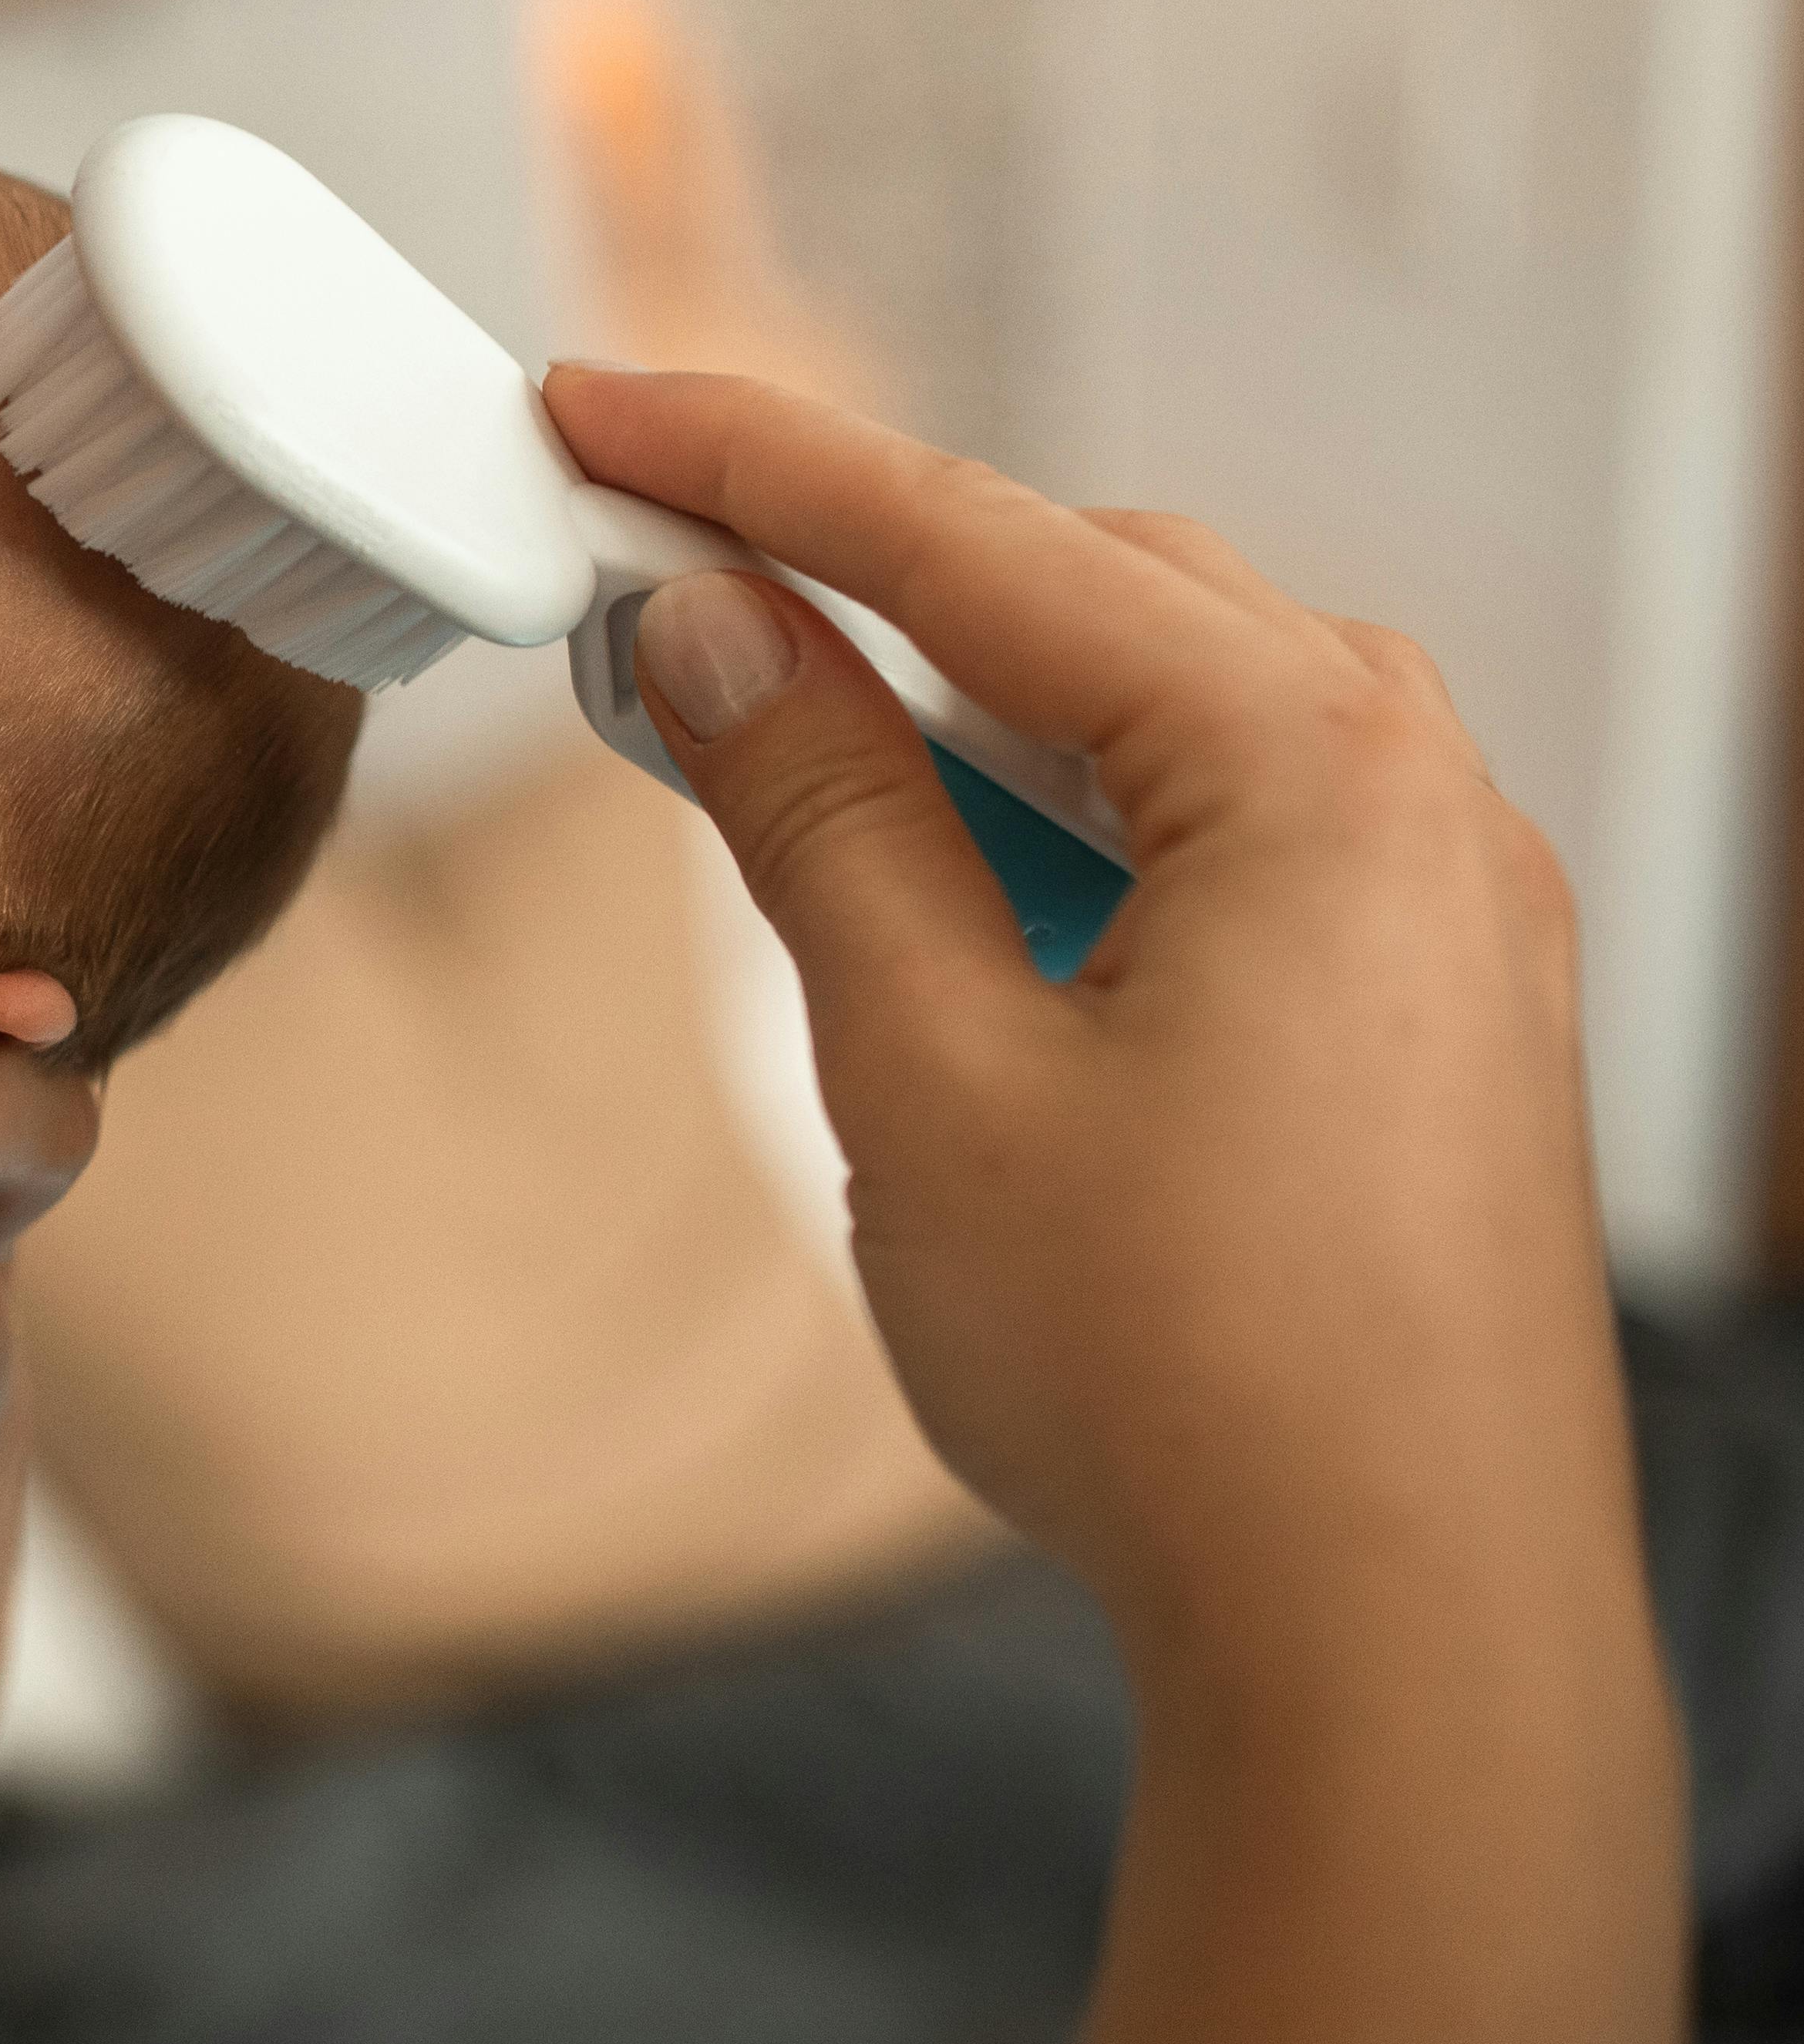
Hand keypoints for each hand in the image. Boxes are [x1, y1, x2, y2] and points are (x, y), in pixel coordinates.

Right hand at [545, 363, 1672, 2043]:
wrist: (1400, 1637)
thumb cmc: (1182, 1376)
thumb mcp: (929, 1069)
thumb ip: (818, 816)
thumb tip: (712, 629)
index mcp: (1307, 766)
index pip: (970, 542)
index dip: (749, 466)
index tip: (589, 406)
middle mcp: (1418, 789)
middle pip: (1089, 583)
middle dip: (858, 562)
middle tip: (643, 562)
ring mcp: (1455, 897)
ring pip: (1170, 692)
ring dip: (962, 685)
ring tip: (767, 713)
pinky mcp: (1443, 1001)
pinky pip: (1239, 813)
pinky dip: (1071, 796)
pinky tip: (953, 859)